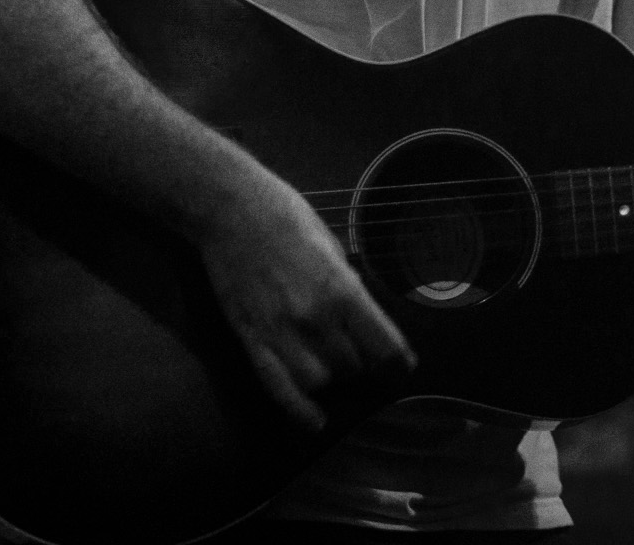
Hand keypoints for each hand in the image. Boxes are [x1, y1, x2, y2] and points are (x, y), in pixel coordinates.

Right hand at [198, 177, 414, 435]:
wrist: (231, 210)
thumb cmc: (287, 218)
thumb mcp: (332, 246)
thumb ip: (347, 287)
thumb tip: (362, 318)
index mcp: (342, 289)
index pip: (383, 345)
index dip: (396, 361)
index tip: (403, 367)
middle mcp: (315, 317)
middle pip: (353, 367)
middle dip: (360, 364)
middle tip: (357, 352)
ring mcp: (280, 332)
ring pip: (320, 383)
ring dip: (330, 379)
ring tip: (331, 365)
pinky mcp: (251, 339)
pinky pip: (278, 389)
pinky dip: (299, 411)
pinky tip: (314, 422)